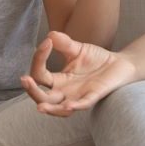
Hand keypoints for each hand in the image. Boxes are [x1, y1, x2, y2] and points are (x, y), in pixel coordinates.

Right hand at [20, 31, 137, 115]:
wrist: (119, 64)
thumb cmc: (96, 59)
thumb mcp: (77, 48)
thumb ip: (63, 43)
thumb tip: (49, 35)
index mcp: (58, 80)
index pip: (41, 75)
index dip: (39, 59)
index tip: (46, 43)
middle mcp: (65, 92)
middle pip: (43, 97)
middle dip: (32, 91)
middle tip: (25, 80)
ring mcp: (79, 96)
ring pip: (60, 109)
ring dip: (50, 108)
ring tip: (39, 106)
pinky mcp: (94, 96)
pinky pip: (84, 104)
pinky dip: (76, 105)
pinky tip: (68, 105)